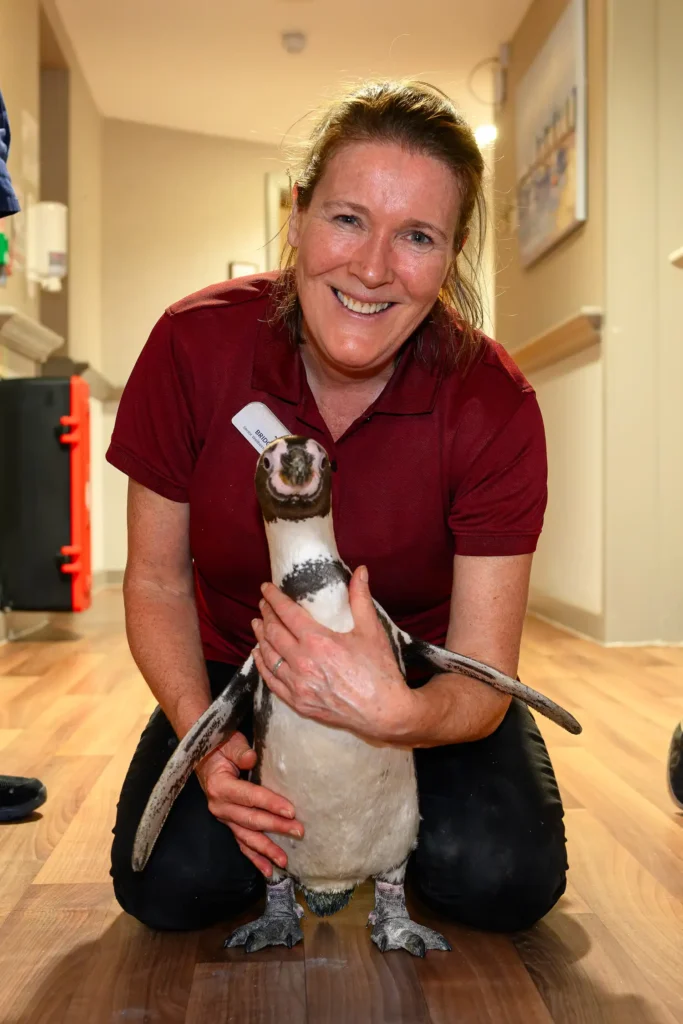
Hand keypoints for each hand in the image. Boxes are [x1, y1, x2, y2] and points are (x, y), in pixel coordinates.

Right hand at [196, 730, 304, 877]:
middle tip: (298, 831)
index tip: (291, 811)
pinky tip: (268, 870)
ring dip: (266, 849)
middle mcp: (220, 806)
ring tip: (284, 860)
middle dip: (276, 827)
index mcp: (220, 786)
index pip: (249, 797)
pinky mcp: (230, 823)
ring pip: (247, 837)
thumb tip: (252, 758)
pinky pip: (242, 843)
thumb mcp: (229, 743)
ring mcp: (224, 818)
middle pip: (251, 820)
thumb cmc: (220, 747)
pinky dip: (254, 857)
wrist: (204, 756)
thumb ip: (240, 751)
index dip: (270, 804)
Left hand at [251, 566, 416, 742]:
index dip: (274, 598)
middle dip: (265, 615)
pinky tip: (259, 655)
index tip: (266, 588)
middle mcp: (302, 662)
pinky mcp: (298, 702)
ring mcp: (298, 684)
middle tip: (263, 604)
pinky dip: (262, 665)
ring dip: (260, 637)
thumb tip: (361, 571)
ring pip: (268, 656)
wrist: (384, 711)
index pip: (286, 613)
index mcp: (317, 640)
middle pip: (273, 632)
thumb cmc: (379, 670)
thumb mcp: (371, 630)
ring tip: (257, 625)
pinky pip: (271, 681)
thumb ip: (360, 598)